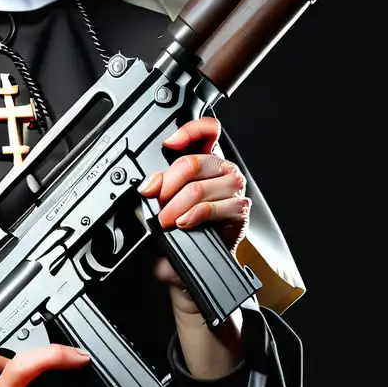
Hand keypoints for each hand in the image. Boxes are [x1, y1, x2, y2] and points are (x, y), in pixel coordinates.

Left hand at [138, 116, 250, 316]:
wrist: (199, 256)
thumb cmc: (184, 223)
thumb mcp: (167, 198)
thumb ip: (159, 184)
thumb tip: (148, 185)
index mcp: (207, 157)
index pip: (208, 130)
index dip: (189, 131)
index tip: (169, 143)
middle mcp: (223, 168)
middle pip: (191, 162)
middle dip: (166, 185)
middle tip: (157, 202)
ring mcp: (234, 187)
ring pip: (196, 188)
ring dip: (175, 207)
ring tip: (168, 220)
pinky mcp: (239, 209)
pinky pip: (209, 207)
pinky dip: (191, 216)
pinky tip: (184, 223)